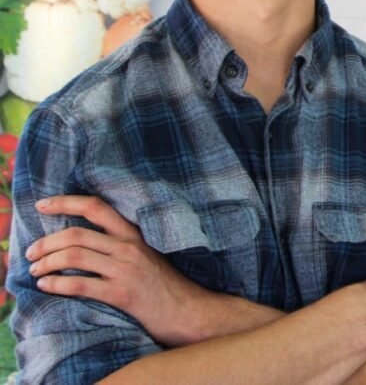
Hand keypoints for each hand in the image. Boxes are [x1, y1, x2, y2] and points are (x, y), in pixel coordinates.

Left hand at [25, 195, 220, 345]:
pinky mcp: (121, 293)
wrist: (188, 310)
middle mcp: (129, 247)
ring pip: (75, 256)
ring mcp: (125, 269)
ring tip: (34, 270)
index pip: (96, 207)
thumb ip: (120, 244)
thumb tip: (81, 241)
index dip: (65, 202)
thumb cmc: (165, 285)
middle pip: (77, 233)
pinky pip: (80, 284)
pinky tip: (46, 286)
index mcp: (134, 234)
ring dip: (46, 262)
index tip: (42, 205)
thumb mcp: (147, 254)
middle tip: (30, 253)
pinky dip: (56, 284)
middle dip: (45, 242)